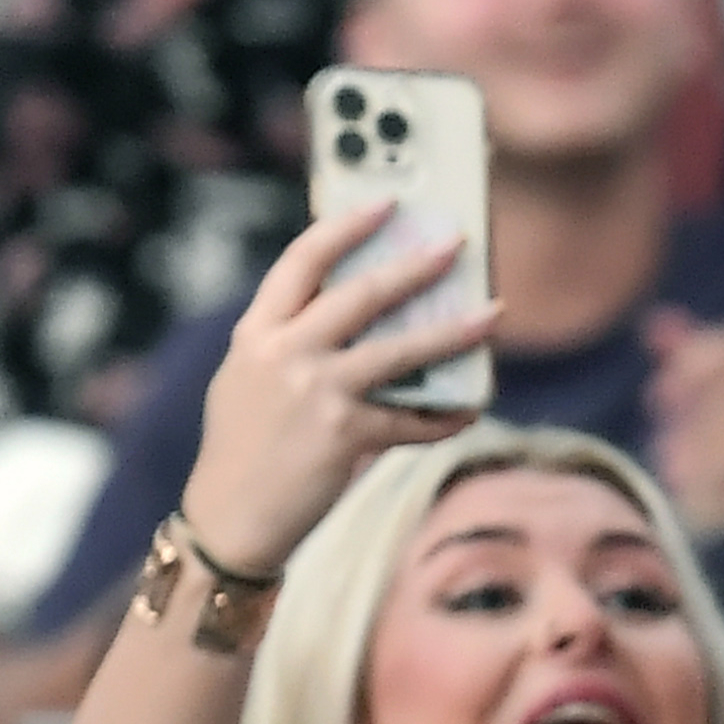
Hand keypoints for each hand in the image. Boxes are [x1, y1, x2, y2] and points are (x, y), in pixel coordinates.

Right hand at [180, 206, 490, 579]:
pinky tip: (472, 406)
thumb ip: (289, 340)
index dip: (346, 226)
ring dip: (455, 331)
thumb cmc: (244, 448)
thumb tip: (359, 307)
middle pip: (362, 294)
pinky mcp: (346, 437)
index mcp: (258, 333)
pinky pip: (413, 420)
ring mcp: (316, 394)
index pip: (302, 261)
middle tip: (457, 244)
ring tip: (494, 313)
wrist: (229, 520)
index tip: (386, 203)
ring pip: (402, 351)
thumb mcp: (247, 378)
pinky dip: (446, 416)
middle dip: (416, 265)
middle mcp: (285, 354)